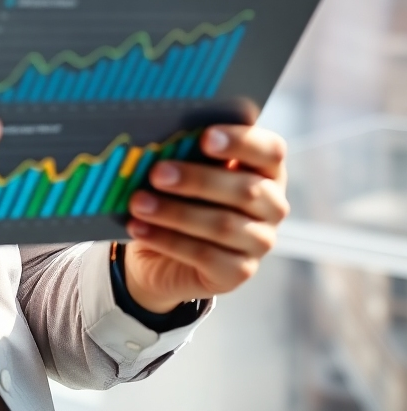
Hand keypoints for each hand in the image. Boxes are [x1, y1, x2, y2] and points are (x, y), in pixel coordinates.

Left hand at [122, 124, 289, 313]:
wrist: (160, 249)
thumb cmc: (176, 192)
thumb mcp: (182, 166)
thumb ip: (185, 151)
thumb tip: (160, 137)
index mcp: (265, 168)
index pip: (270, 150)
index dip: (241, 142)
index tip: (205, 138)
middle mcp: (271, 205)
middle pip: (246, 190)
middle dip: (197, 180)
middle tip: (156, 174)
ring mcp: (260, 242)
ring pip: (223, 226)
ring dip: (175, 212)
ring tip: (138, 203)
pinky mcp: (239, 273)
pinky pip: (206, 256)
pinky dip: (167, 240)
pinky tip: (139, 227)